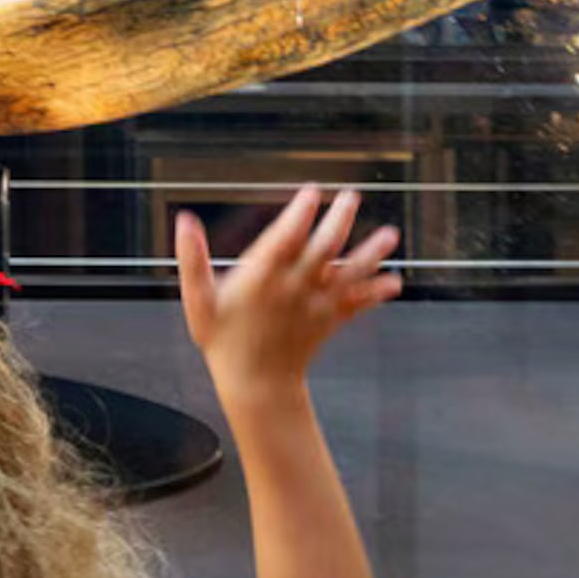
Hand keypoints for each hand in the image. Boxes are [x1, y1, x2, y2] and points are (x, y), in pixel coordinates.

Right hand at [173, 186, 398, 407]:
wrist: (254, 385)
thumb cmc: (223, 341)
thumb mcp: (198, 301)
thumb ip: (191, 259)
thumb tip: (184, 220)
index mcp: (261, 279)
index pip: (284, 239)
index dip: (298, 214)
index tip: (312, 192)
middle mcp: (293, 289)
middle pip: (322, 249)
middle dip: (339, 221)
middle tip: (352, 196)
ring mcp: (314, 306)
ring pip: (347, 275)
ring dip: (370, 254)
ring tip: (391, 235)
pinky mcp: (328, 321)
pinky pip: (356, 304)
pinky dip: (375, 293)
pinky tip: (394, 281)